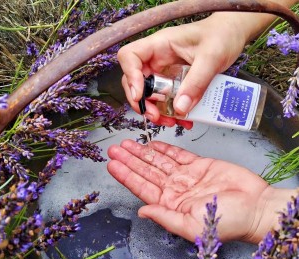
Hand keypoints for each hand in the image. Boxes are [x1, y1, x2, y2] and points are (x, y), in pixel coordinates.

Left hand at [107, 140, 294, 242]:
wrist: (256, 207)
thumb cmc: (228, 221)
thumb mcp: (192, 226)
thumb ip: (165, 217)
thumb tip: (142, 212)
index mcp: (171, 204)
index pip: (142, 187)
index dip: (126, 175)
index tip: (112, 164)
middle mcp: (175, 189)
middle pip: (147, 171)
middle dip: (130, 160)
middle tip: (114, 149)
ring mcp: (186, 176)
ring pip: (159, 161)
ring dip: (143, 152)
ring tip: (127, 143)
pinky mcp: (200, 165)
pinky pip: (178, 154)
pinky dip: (165, 148)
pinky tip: (152, 144)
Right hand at [117, 13, 247, 127]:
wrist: (231, 35)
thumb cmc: (221, 36)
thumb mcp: (211, 58)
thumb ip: (196, 82)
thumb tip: (180, 107)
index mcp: (159, 45)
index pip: (130, 57)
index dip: (130, 77)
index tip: (139, 95)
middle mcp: (157, 59)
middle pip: (135, 81)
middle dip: (142, 102)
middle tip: (155, 115)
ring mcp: (164, 71)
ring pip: (149, 94)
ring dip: (156, 111)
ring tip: (170, 121)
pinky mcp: (173, 82)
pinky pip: (166, 99)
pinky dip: (171, 111)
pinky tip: (183, 118)